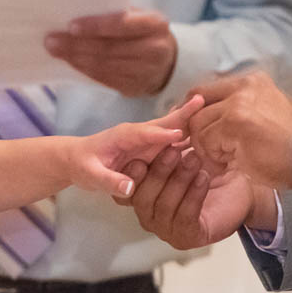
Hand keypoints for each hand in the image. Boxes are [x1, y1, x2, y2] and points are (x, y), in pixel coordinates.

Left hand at [46, 9, 178, 97]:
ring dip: (76, 59)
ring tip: (55, 50)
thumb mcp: (139, 16)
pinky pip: (104, 79)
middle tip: (51, 40)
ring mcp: (146, 72)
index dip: (95, 26)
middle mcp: (154, 49)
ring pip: (104, 66)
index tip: (70, 26)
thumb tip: (77, 10)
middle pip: (109, 48)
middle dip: (76, 45)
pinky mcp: (135, 88)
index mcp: (155, 24)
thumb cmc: (144, 31)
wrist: (168, 61)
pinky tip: (70, 62)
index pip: (122, 25)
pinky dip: (84, 70)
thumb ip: (117, 13)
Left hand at [62, 96, 202, 197]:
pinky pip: (174, 138)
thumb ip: (109, 181)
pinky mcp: (153, 146)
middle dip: (184, 115)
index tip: (182, 133)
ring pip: (174, 129)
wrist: (78, 159)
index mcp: (125, 136)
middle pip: (166, 124)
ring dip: (192, 122)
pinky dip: (190, 133)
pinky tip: (206, 132)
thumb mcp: (90, 175)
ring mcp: (149, 139)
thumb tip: (129, 188)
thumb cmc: (83, 165)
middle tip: (205, 104)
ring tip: (214, 113)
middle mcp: (140, 134)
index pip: (146, 133)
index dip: (163, 133)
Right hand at [116, 146, 268, 250]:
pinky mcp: (186, 237)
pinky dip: (193, 195)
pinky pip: (184, 216)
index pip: (130, 185)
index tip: (148, 147)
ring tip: (195, 160)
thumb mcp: (190, 150)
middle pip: (142, 197)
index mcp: (144, 196)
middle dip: (159, 171)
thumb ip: (175, 139)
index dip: (136, 168)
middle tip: (175, 151)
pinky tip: (204, 178)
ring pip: (163, 206)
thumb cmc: (214, 170)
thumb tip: (171, 110)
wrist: (244, 191)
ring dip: (179, 180)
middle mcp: (150, 215)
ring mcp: (167, 230)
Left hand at [187, 70, 291, 188]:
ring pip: (198, 124)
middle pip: (196, 104)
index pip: (204, 91)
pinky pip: (205, 140)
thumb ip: (238, 111)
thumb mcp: (266, 116)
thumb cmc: (291, 147)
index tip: (191, 132)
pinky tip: (231, 165)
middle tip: (205, 151)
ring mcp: (238, 103)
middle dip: (195, 131)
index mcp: (252, 82)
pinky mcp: (234, 123)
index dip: (192, 113)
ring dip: (206, 148)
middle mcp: (244, 87)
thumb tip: (201, 116)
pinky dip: (213, 157)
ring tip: (225, 161)